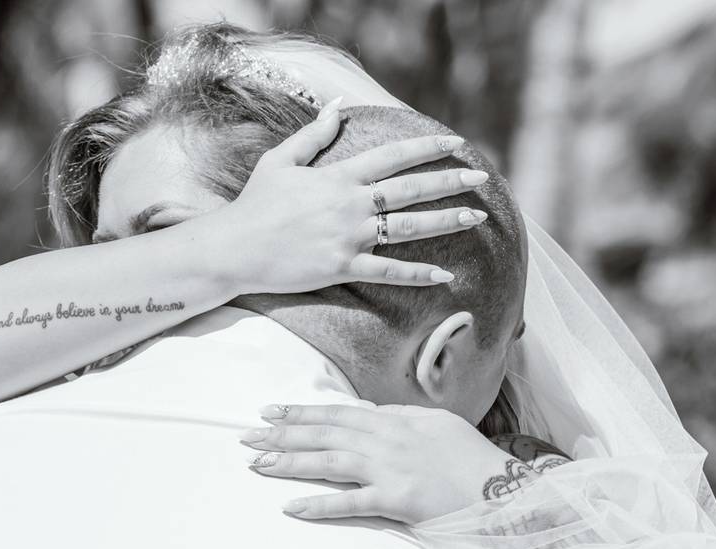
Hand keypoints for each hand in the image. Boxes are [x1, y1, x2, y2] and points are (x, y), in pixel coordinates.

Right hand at [221, 97, 489, 294]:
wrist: (234, 248)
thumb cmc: (254, 205)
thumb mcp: (279, 161)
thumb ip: (312, 135)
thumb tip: (336, 107)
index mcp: (338, 177)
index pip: (393, 156)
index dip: (427, 147)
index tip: (455, 143)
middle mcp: (350, 205)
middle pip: (411, 189)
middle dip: (450, 181)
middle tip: (481, 178)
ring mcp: (348, 237)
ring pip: (409, 228)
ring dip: (446, 221)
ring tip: (476, 217)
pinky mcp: (342, 267)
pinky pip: (388, 272)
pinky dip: (418, 275)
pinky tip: (445, 275)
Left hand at [239, 403, 515, 523]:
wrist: (502, 488)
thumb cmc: (469, 455)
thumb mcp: (432, 423)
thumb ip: (395, 416)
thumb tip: (364, 411)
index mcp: (393, 419)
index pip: (336, 413)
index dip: (300, 412)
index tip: (269, 413)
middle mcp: (386, 439)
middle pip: (325, 433)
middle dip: (283, 434)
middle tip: (247, 437)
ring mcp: (390, 468)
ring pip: (330, 461)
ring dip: (291, 462)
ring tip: (257, 465)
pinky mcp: (397, 499)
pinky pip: (352, 503)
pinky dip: (320, 505)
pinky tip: (292, 507)